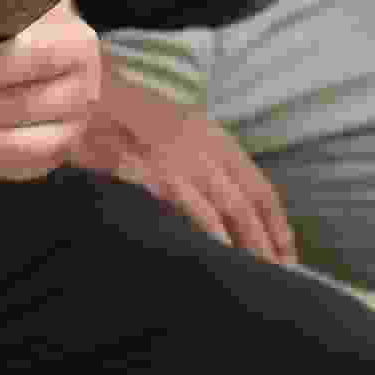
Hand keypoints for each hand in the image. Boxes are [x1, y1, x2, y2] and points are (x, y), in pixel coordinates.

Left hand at [0, 0, 101, 181]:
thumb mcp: (2, 9)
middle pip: (14, 107)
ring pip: (12, 144)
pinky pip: (10, 165)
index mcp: (74, 44)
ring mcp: (72, 129)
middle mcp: (83, 89)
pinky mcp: (54, 156)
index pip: (31, 58)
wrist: (44, 53)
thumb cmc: (15, 22)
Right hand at [70, 68, 296, 264]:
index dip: (278, 226)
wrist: (86, 98)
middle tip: (276, 277)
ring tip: (250, 276)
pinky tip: (213, 254)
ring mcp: (177, 160)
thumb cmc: (132, 121)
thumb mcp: (180, 131)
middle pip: (246, 204)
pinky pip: (184, 210)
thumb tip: (235, 211)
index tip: (289, 256)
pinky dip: (205, 233)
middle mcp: (204, 148)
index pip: (260, 189)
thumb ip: (207, 161)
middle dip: (264, 244)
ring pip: (223, 210)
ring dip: (241, 245)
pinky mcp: (150, 173)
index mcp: (215, 137)